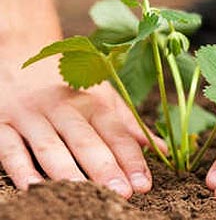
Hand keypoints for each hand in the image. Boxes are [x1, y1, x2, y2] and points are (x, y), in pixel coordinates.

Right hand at [0, 57, 165, 198]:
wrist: (22, 56)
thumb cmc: (70, 85)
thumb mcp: (102, 97)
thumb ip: (129, 125)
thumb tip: (162, 148)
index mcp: (92, 101)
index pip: (116, 132)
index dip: (131, 159)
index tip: (144, 184)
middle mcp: (64, 107)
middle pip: (86, 140)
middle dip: (105, 167)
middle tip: (122, 193)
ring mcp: (32, 115)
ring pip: (50, 146)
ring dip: (68, 172)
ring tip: (86, 196)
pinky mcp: (2, 122)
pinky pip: (10, 148)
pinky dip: (21, 168)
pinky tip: (34, 188)